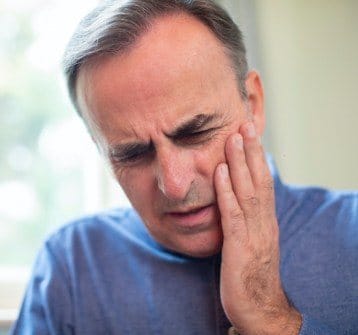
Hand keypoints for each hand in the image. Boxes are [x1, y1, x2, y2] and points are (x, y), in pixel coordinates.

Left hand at [214, 122, 301, 334]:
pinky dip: (225, 191)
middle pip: (259, 180)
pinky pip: (232, 215)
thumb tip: (234, 197)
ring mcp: (253, 234)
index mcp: (266, 220)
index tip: (249, 134)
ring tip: (233, 138)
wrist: (259, 309)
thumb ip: (246, 218)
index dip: (256, 157)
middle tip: (245, 124)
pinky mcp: (239, 247)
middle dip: (251, 151)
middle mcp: (263, 222)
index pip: (263, 182)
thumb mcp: (252, 240)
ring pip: (248, 192)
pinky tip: (218, 173)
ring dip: (239, 164)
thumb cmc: (252, 273)